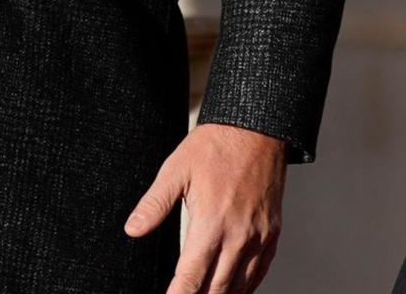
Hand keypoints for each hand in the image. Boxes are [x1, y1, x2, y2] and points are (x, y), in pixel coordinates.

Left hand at [124, 122, 287, 293]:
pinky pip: (260, 271)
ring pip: (240, 285)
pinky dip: (245, 288)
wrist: (258, 128)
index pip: (191, 276)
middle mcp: (239, 235)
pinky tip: (233, 291)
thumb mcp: (177, 169)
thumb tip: (133, 229)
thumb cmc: (215, 146)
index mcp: (212, 222)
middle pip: (216, 288)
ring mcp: (259, 236)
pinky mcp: (272, 232)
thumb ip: (155, 204)